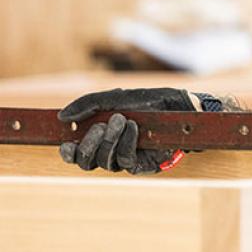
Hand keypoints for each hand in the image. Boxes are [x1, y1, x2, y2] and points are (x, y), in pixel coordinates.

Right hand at [57, 88, 196, 173]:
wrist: (179, 106)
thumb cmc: (148, 102)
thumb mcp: (116, 97)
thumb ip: (88, 105)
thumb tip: (62, 117)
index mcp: (99, 137)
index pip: (75, 154)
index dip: (68, 153)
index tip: (67, 143)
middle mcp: (109, 151)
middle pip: (85, 162)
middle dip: (89, 143)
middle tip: (102, 125)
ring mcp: (125, 159)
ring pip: (104, 162)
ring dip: (110, 140)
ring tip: (123, 119)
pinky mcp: (142, 165)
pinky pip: (125, 161)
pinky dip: (126, 143)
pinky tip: (134, 129)